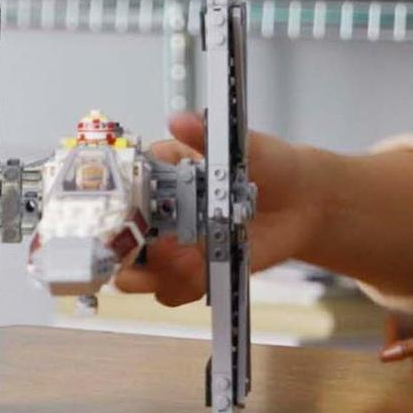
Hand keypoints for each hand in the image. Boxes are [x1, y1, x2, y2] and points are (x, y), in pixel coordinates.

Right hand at [113, 112, 317, 305]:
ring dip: (150, 273)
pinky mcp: (193, 274)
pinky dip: (179, 287)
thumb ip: (205, 133)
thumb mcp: (237, 142)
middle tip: (146, 242)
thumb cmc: (267, 165)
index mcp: (160, 177)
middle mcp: (159, 216)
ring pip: (137, 276)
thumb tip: (179, 120)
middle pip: (117, 243)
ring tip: (180, 256)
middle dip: (122, 250)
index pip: (118, 193)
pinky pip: (171, 292)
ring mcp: (173, 249)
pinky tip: (200, 270)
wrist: (302, 200)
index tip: (122, 209)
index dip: (110, 205)